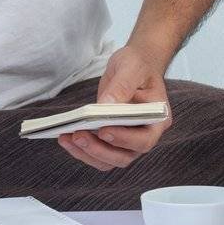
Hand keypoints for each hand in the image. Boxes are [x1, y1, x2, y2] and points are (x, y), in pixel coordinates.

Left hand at [58, 44, 173, 170]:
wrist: (135, 64)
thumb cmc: (138, 66)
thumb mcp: (131, 68)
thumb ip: (121, 86)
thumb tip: (105, 105)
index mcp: (157, 120)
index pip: (144, 140)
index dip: (124, 140)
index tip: (103, 130)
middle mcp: (144, 135)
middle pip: (124, 156)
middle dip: (99, 150)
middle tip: (78, 135)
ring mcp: (127, 139)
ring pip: (109, 160)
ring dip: (87, 153)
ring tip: (66, 138)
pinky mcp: (111, 137)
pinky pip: (98, 153)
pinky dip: (82, 150)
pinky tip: (66, 137)